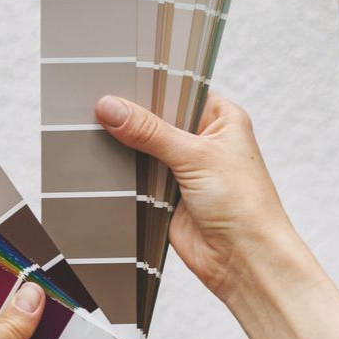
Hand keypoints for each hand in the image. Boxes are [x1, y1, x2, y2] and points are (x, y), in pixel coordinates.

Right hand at [94, 91, 302, 303]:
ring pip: (143, 149)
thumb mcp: (195, 156)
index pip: (178, 91)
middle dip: (133, 119)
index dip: (150, 86)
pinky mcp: (166, 196)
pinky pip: (137, 178)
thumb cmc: (243, 205)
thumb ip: (150, 131)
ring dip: (127, 148)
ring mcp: (183, 169)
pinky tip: (104, 163)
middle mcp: (203, 141)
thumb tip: (112, 108)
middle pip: (157, 120)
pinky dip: (124, 175)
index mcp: (221, 119)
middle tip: (98, 106)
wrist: (242, 259)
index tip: (117, 79)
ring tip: (95, 131)